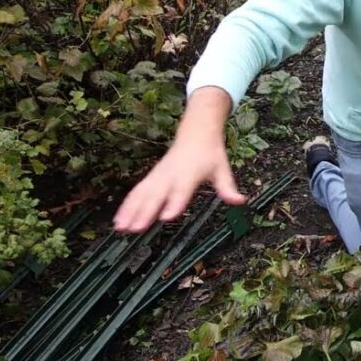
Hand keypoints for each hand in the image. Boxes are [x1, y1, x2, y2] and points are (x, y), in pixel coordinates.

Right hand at [113, 87, 245, 232]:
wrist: (196, 131)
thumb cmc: (210, 153)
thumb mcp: (222, 169)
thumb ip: (228, 187)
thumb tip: (240, 201)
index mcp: (189, 174)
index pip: (182, 190)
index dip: (175, 203)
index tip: (167, 217)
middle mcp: (171, 175)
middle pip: (157, 194)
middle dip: (145, 212)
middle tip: (136, 229)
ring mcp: (159, 175)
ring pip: (142, 194)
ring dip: (130, 211)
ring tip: (121, 228)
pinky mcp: (152, 177)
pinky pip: (137, 192)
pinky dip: (127, 205)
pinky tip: (119, 220)